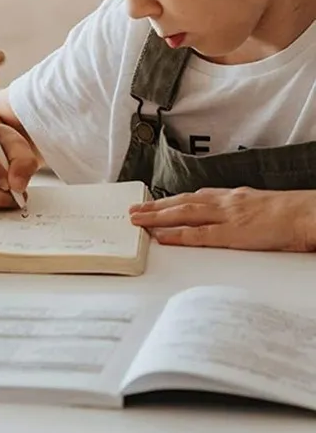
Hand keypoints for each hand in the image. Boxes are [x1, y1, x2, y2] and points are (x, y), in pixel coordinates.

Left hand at [129, 187, 315, 251]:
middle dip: (156, 206)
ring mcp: (227, 217)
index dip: (174, 200)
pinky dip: (176, 234)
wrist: (308, 214)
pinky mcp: (232, 234)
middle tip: (134, 209)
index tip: (156, 202)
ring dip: (157, 216)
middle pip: (183, 202)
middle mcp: (225, 202)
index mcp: (234, 196)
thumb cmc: (293, 212)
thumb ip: (244, 209)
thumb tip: (236, 217)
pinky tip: (160, 236)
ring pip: (183, 214)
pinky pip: (198, 235)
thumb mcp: (263, 205)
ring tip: (137, 219)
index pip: (197, 197)